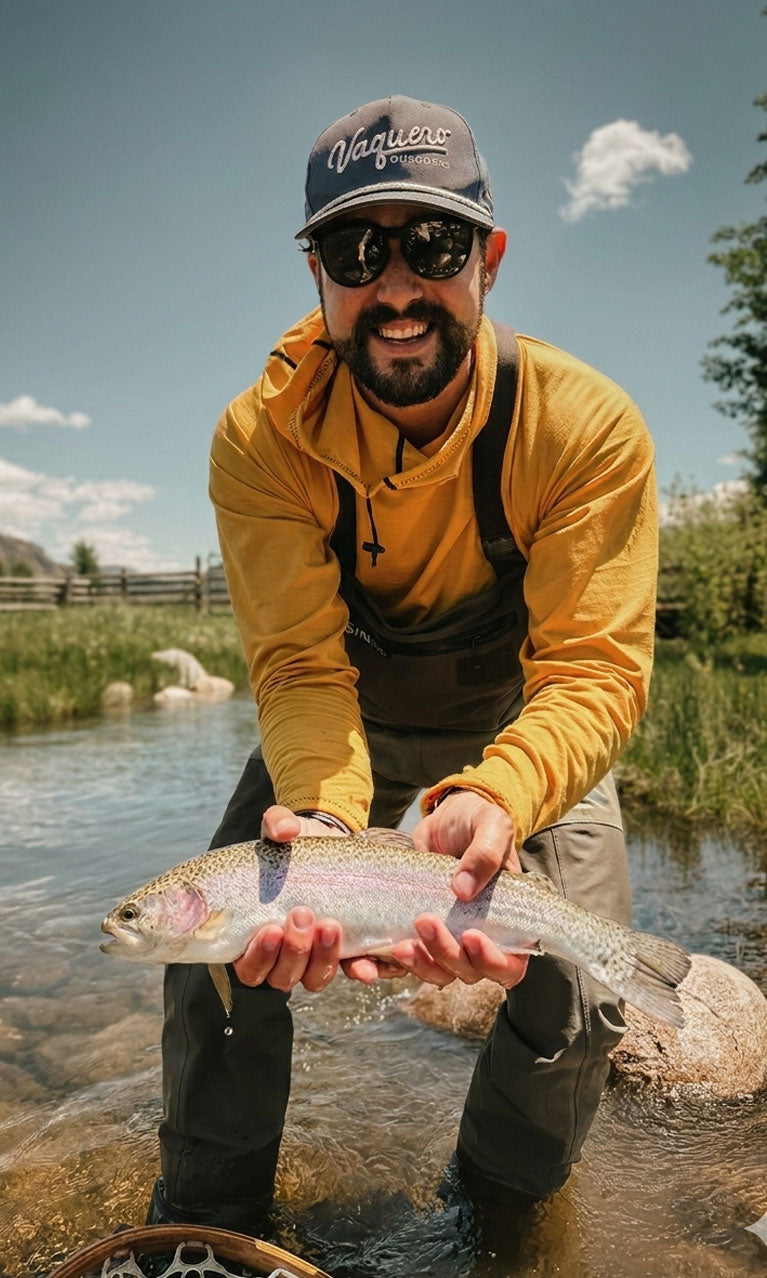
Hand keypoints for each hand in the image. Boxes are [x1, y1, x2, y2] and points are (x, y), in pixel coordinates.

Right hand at [233, 805, 343, 991]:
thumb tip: (285, 830)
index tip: (271, 927)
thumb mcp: (283, 831)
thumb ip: (276, 824)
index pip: (249, 966)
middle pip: (282, 975)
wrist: (333, 850)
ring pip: (314, 977)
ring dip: (323, 957)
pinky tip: (366, 967)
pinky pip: (351, 973)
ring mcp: (315, 960)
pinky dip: (358, 971)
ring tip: (331, 925)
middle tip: (303, 915)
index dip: (258, 955)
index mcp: (255, 938)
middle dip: (294, 950)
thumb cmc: (296, 848)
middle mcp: (283, 958)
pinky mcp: (346, 956)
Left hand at [390, 790, 529, 989]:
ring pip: (438, 972)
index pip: (510, 965)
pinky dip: (391, 964)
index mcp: (508, 924)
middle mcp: (479, 939)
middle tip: (425, 920)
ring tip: (400, 944)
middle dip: (446, 954)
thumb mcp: (491, 827)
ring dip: (420, 964)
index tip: (471, 937)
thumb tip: (463, 891)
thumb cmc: (478, 822)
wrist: (445, 818)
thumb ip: (485, 854)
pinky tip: (376, 956)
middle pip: (468, 971)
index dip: (493, 962)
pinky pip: (406, 961)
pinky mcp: (417, 934)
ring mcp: (448, 939)